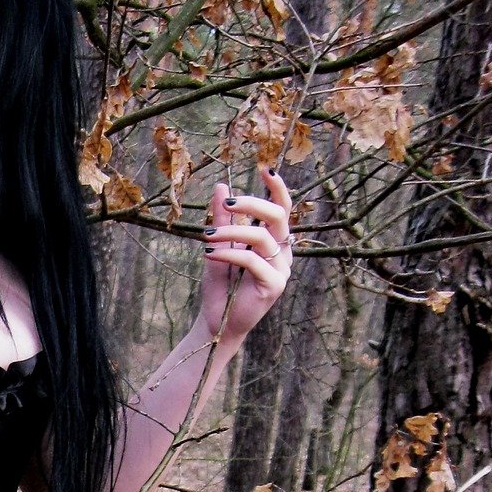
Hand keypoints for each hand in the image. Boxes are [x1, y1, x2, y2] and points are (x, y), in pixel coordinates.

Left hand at [195, 168, 292, 353]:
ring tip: (208, 235)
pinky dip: (228, 254)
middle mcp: (283, 253)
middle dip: (253, 204)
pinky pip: (252, 261)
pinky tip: (209, 254)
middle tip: (229, 201)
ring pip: (262, 237)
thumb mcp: (220, 245)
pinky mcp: (274, 285)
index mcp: (275, 241)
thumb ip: (223, 218)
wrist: (217, 322)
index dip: (278, 188)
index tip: (264, 169)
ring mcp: (281, 270)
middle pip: (278, 216)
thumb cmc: (222, 286)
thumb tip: (221, 185)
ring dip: (232, 231)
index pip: (283, 208)